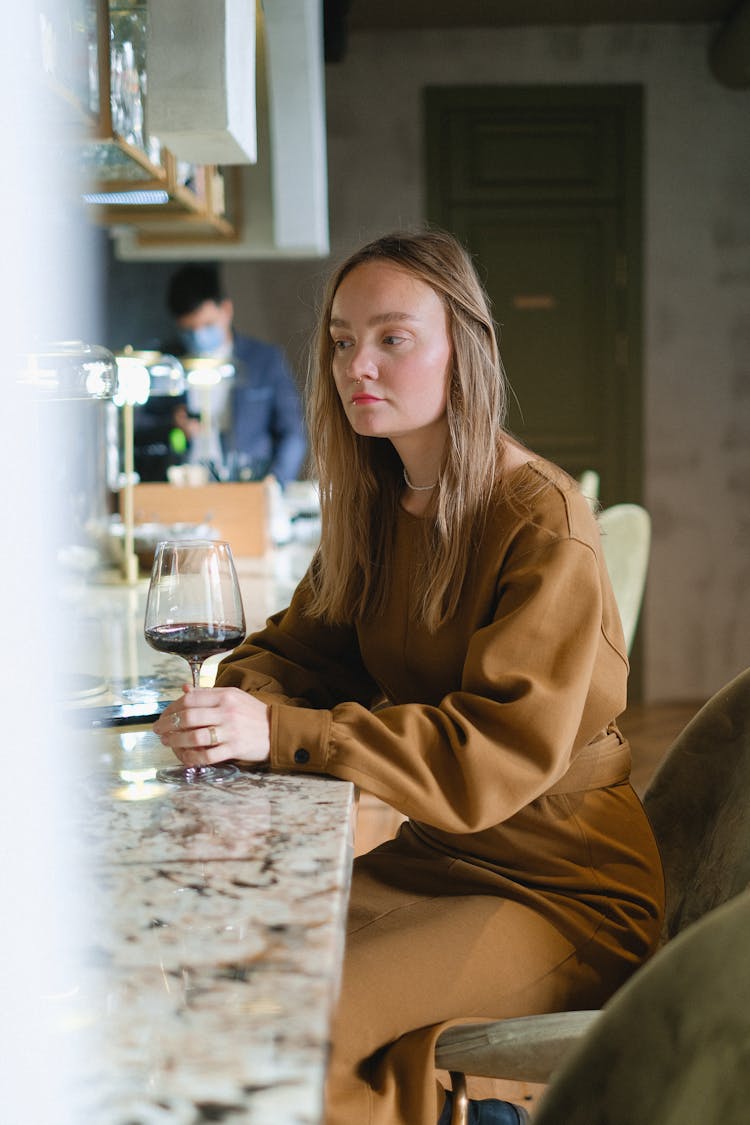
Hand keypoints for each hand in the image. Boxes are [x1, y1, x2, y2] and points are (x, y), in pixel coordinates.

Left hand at [153, 685, 269, 769]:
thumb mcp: (233, 696)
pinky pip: (208, 756)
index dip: (172, 707)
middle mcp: (227, 712)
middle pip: (189, 717)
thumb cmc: (252, 713)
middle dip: (168, 724)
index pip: (191, 699)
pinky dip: (193, 758)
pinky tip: (184, 757)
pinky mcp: (235, 749)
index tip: (164, 714)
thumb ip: (209, 693)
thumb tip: (184, 688)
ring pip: (195, 737)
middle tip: (157, 729)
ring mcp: (231, 731)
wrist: (276, 729)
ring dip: (176, 741)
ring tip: (167, 742)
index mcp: (226, 696)